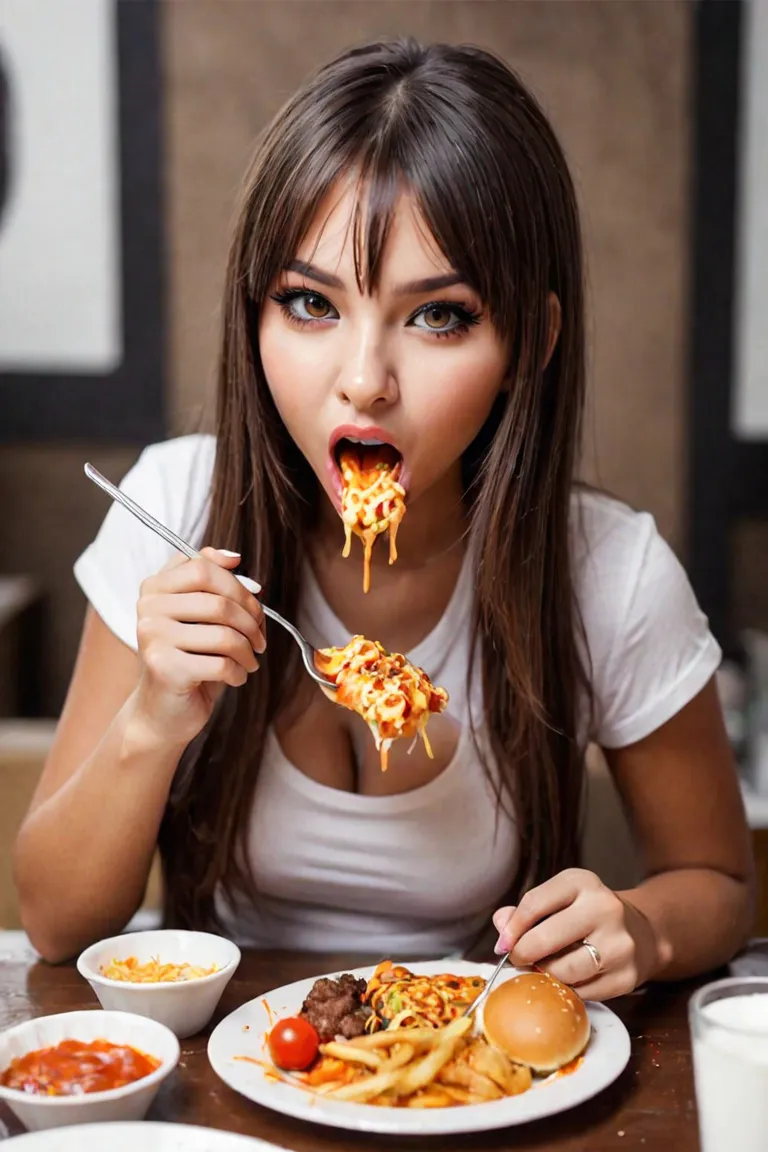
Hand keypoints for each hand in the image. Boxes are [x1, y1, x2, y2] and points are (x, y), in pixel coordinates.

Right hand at [133, 547, 265, 747]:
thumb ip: (211, 580)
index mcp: (154, 587)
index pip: (203, 568)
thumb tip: (234, 558)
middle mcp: (148, 609)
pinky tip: (236, 678)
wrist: (162, 711)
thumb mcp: (198, 615)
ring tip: (249, 660)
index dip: (238, 585)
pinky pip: (221, 664)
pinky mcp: (165, 669)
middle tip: (260, 639)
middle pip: (219, 602)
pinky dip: (239, 673)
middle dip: (251, 621)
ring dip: (248, 651)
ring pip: (225, 635)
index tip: (255, 601)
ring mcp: (153, 638)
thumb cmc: (188, 658)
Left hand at [492, 868, 660, 999]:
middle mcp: (605, 908)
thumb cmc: (586, 915)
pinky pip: (583, 993)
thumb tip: (501, 924)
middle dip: (523, 954)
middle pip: (546, 939)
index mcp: (582, 883)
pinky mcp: (627, 977)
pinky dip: (568, 990)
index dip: (512, 928)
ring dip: (545, 974)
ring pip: (564, 970)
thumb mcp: (560, 899)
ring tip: (542, 969)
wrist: (640, 932)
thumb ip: (527, 910)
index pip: (534, 903)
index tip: (502, 945)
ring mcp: (619, 944)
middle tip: (517, 960)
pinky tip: (567, 980)